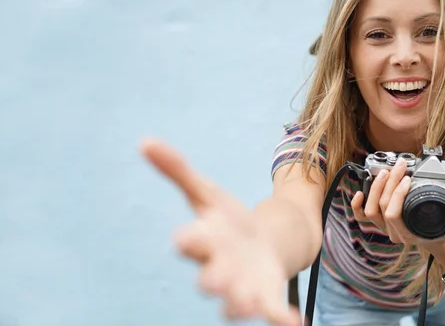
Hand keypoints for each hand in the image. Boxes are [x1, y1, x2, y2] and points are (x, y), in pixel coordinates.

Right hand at [141, 138, 300, 325]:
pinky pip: (271, 311)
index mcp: (204, 240)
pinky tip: (295, 323)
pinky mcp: (265, 295)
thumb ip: (178, 170)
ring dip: (240, 305)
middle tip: (214, 282)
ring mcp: (242, 285)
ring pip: (235, 302)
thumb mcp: (206, 192)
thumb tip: (145, 141)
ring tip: (249, 306)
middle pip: (210, 278)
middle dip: (212, 279)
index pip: (191, 242)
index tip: (184, 239)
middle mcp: (219, 268)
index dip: (188, 240)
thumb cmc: (225, 220)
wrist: (259, 242)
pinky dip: (280, 319)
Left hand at [350, 157, 444, 247]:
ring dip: (376, 188)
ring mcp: (386, 228)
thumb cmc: (444, 233)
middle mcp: (395, 233)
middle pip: (383, 206)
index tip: (408, 178)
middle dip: (390, 182)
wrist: (436, 241)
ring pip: (371, 209)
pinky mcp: (381, 222)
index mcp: (410, 234)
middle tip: (400, 166)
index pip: (395, 214)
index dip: (398, 194)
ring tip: (386, 171)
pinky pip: (363, 217)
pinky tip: (360, 192)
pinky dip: (357, 206)